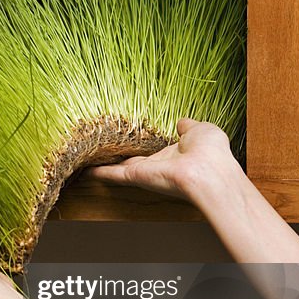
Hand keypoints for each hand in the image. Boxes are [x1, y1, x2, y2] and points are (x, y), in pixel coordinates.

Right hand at [86, 118, 234, 201]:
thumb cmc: (211, 152)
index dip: (146, 147)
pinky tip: (87, 171)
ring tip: (90, 159)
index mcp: (176, 155)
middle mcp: (160, 166)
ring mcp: (147, 172)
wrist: (208, 172)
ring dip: (106, 165)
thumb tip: (182, 122)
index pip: (157, 151)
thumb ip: (189, 127)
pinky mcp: (136, 177)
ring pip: (121, 169)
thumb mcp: (202, 130)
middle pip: (135, 162)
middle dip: (122, 158)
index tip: (135, 143)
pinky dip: (100, 173)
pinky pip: (114, 174)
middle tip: (107, 152)